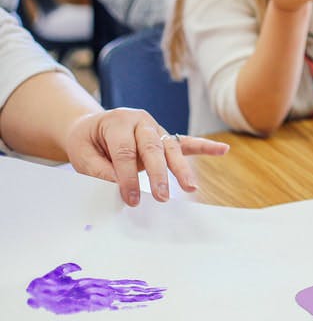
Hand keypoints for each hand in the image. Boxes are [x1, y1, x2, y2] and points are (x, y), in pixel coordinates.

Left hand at [63, 108, 229, 206]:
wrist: (92, 126)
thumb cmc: (87, 141)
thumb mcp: (81, 154)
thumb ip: (100, 170)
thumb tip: (121, 186)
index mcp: (117, 122)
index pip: (125, 152)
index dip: (126, 177)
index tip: (130, 199)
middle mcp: (141, 121)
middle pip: (152, 148)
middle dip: (158, 174)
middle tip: (162, 196)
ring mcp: (156, 128)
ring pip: (171, 148)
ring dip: (181, 168)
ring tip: (190, 187)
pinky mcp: (165, 136)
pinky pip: (186, 142)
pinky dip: (205, 146)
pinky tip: (223, 150)